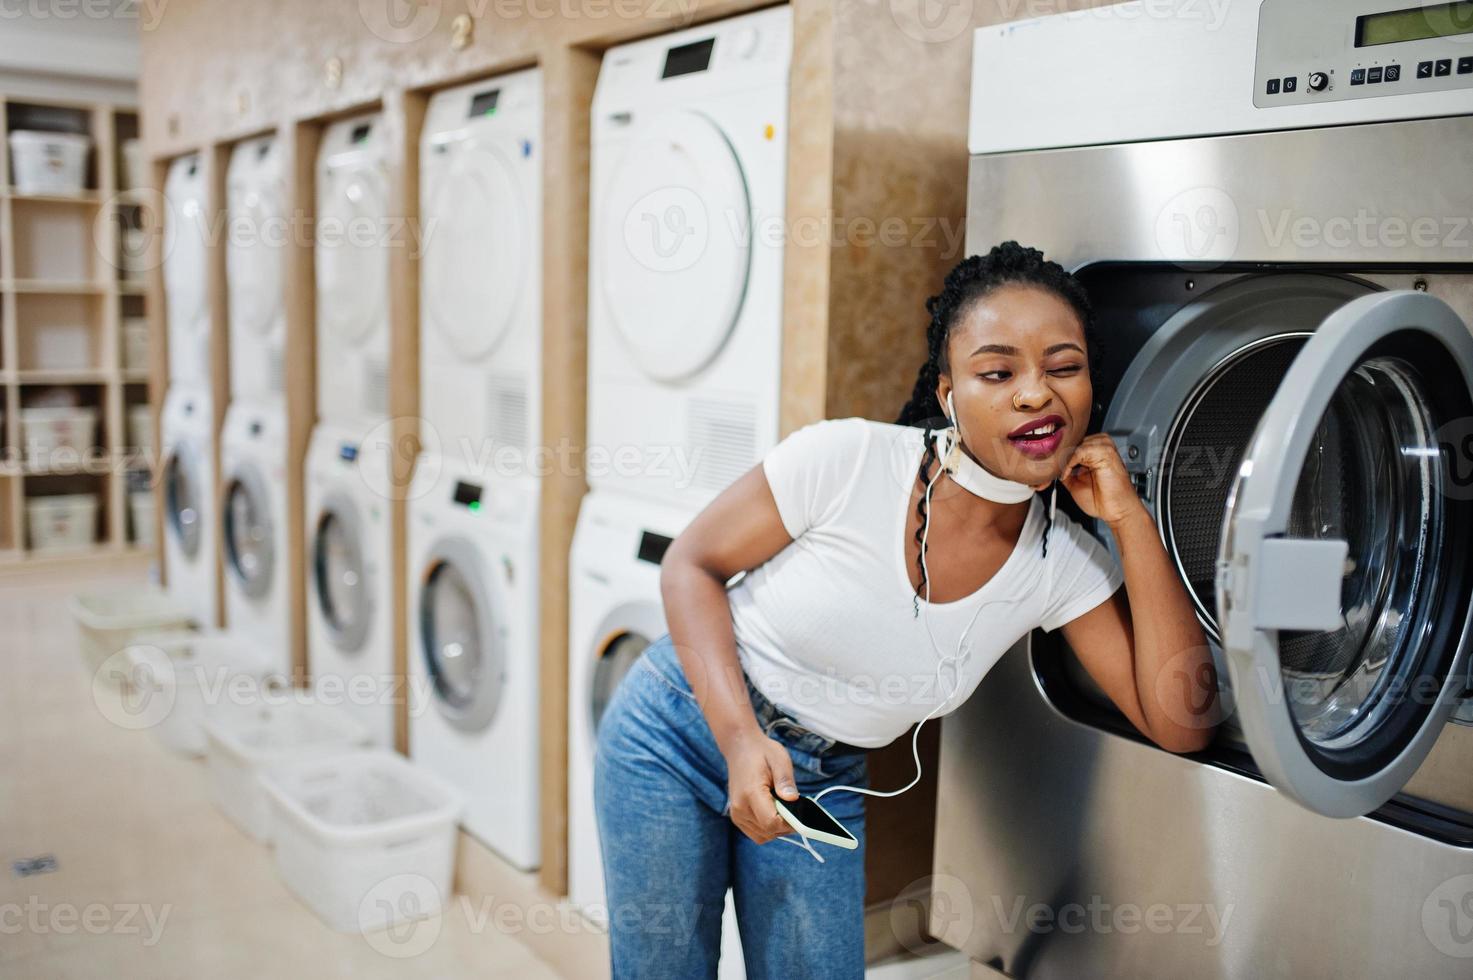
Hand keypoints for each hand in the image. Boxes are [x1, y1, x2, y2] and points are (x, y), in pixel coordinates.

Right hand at [724, 729, 800, 843]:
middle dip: (785, 826)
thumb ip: (786, 780)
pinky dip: (768, 829)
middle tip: (794, 808)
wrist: (740, 748)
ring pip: (763, 836)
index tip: (799, 812)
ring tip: (782, 808)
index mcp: (751, 793)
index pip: (771, 823)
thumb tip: (793, 799)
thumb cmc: (761, 752)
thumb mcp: (779, 759)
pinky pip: (756, 833)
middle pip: (768, 832)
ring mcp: (736, 814)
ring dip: (777, 828)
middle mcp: (740, 808)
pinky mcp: (737, 817)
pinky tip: (773, 812)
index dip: (789, 823)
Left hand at [1055, 434, 1145, 527]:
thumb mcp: (1074, 483)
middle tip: (1046, 475)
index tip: (1044, 472)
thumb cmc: (1103, 500)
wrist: (1118, 511)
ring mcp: (1104, 446)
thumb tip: (1049, 467)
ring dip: (1062, 461)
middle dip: (1056, 460)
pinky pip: (1078, 451)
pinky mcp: (1105, 452)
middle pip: (1070, 443)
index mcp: (1094, 450)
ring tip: (1060, 475)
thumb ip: (1064, 471)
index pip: (1070, 445)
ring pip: (1073, 446)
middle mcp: (1100, 445)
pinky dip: (1068, 463)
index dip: (1056, 459)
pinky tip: (1067, 474)